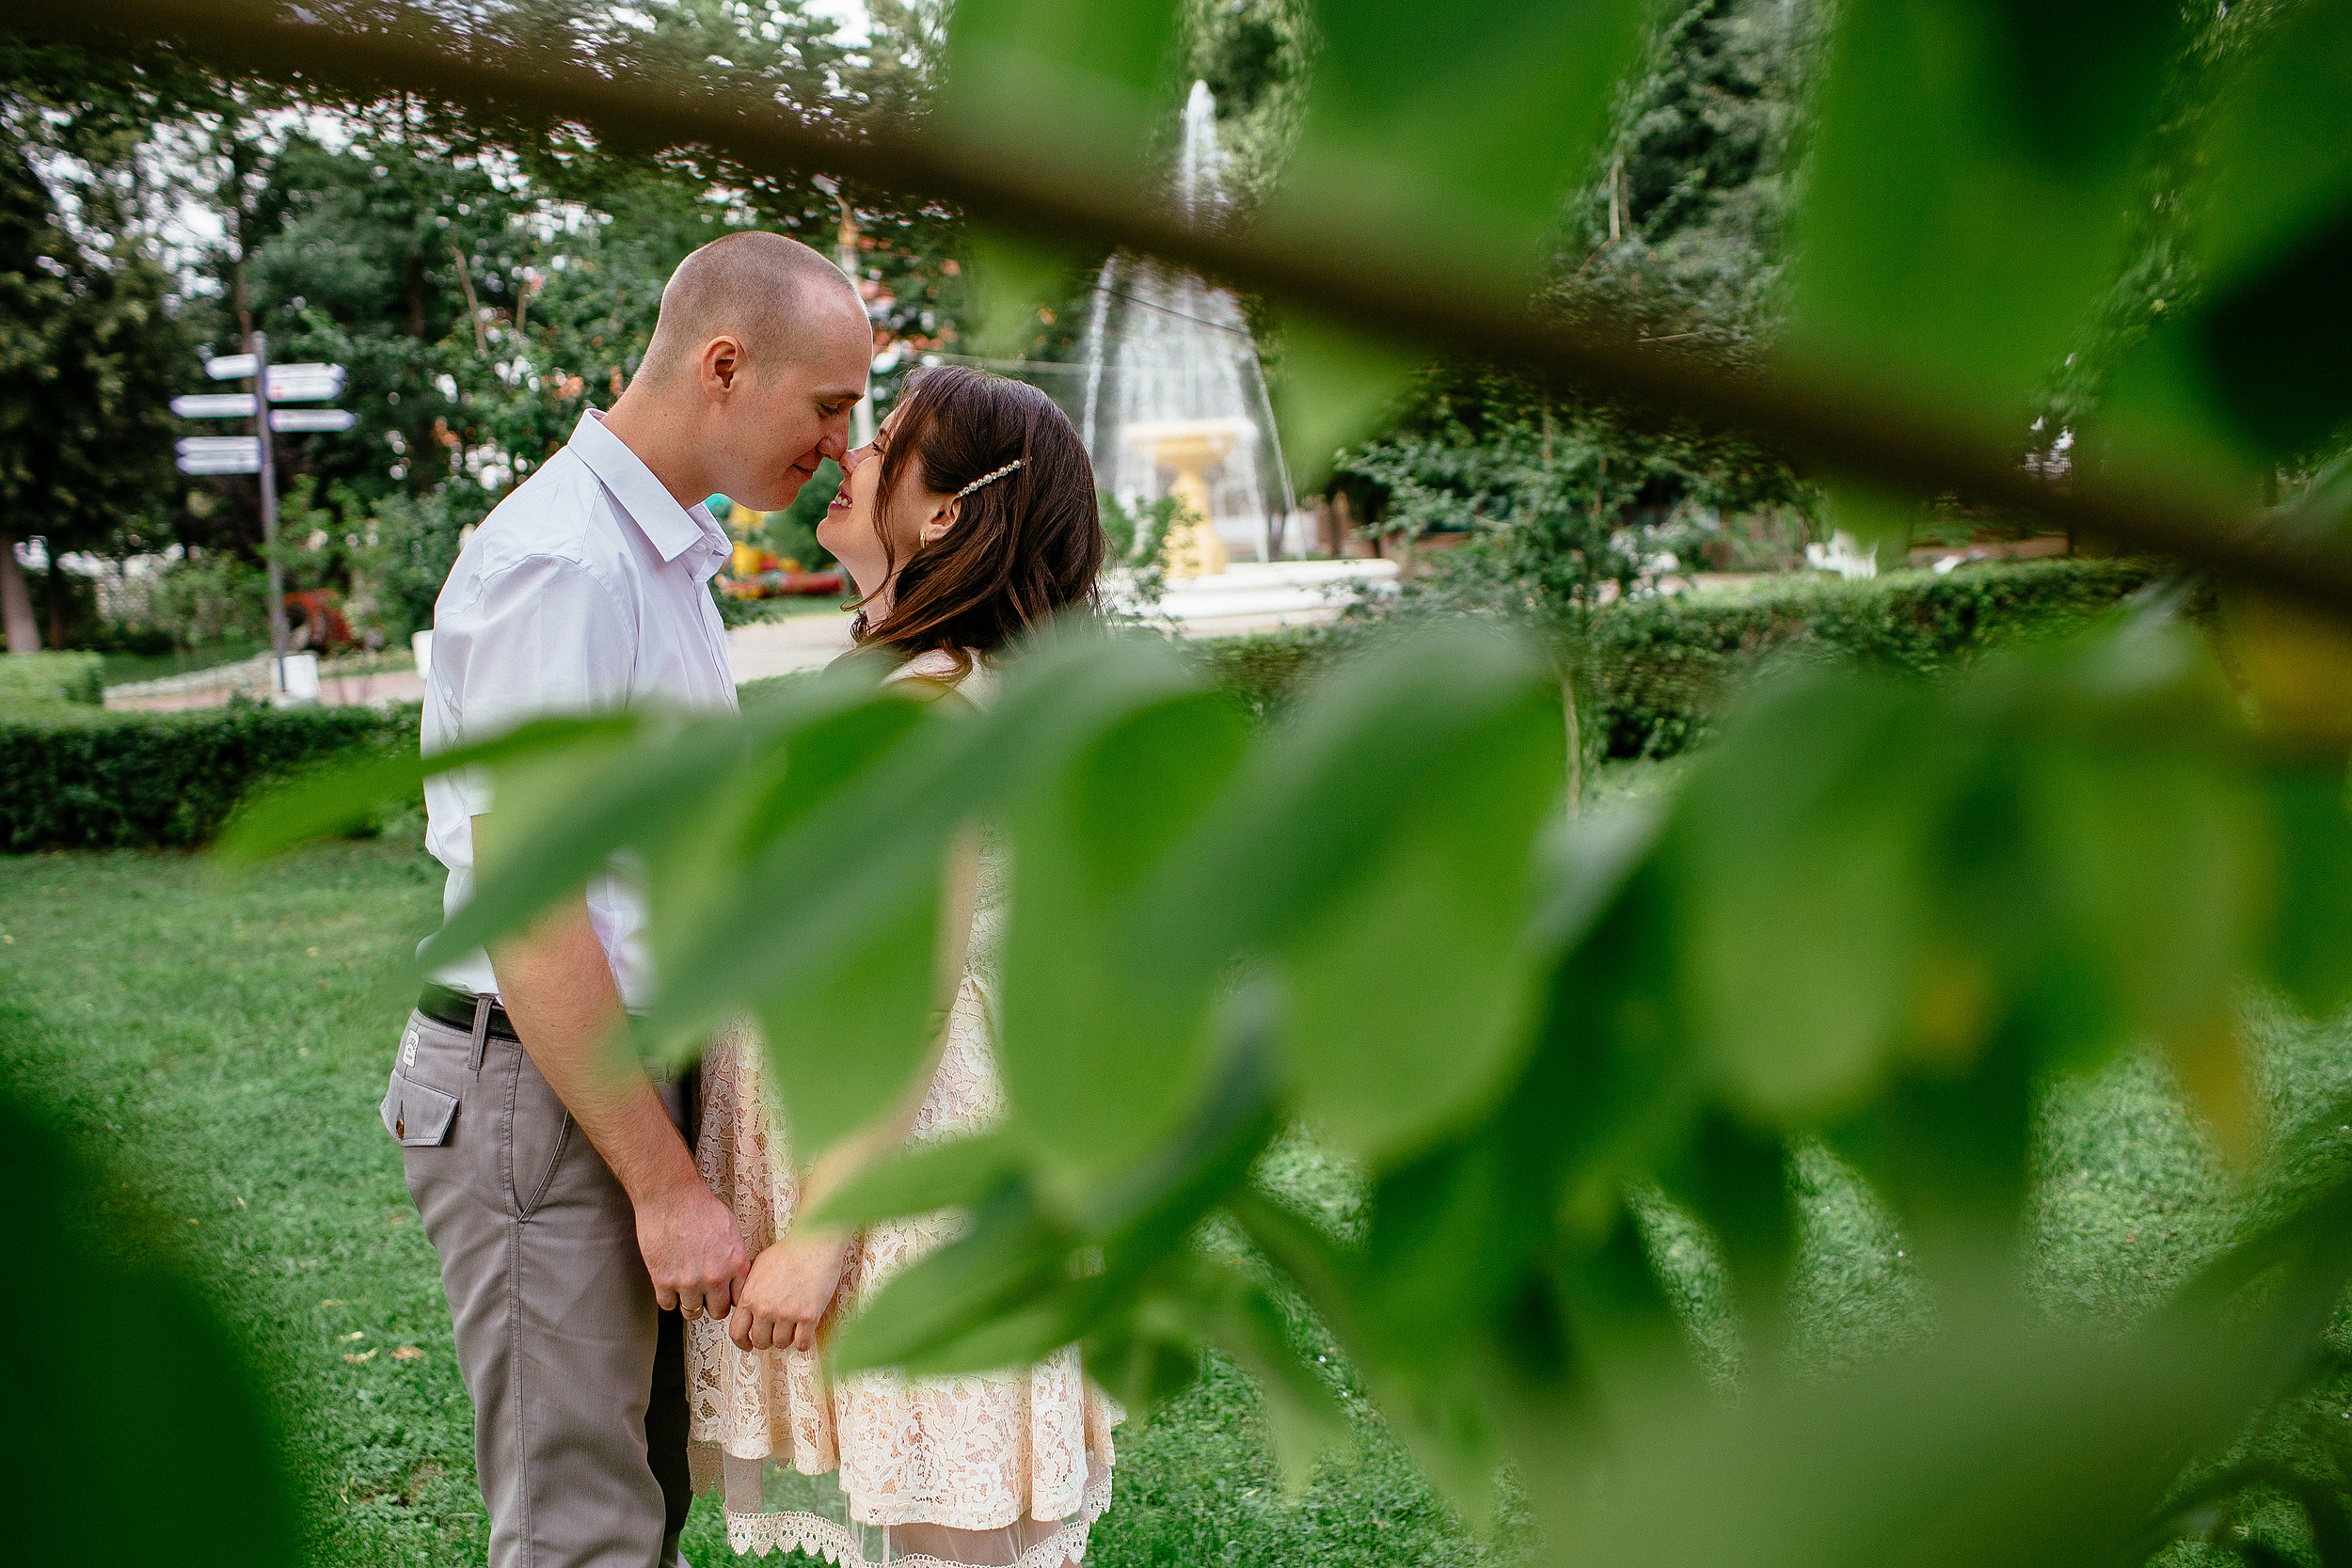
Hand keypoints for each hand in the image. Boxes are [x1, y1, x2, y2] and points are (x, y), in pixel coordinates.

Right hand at [636, 1180, 749, 1320]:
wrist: (670, 1196)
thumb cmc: (700, 1206)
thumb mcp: (731, 1229)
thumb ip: (736, 1256)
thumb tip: (738, 1273)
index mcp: (736, 1264)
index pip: (739, 1299)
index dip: (731, 1296)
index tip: (724, 1293)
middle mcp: (715, 1278)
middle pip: (718, 1311)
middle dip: (712, 1303)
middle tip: (705, 1294)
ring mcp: (689, 1282)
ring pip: (692, 1312)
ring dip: (690, 1302)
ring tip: (687, 1288)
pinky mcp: (664, 1281)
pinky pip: (668, 1305)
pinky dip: (668, 1297)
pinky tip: (670, 1284)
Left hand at [728, 1230, 852, 1353]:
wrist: (815, 1243)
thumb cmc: (788, 1251)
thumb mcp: (758, 1265)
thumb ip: (747, 1286)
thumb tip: (741, 1301)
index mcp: (749, 1297)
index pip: (737, 1333)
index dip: (742, 1342)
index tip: (749, 1344)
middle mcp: (764, 1308)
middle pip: (760, 1341)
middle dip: (767, 1340)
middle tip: (776, 1333)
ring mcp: (786, 1314)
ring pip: (781, 1344)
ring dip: (787, 1339)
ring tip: (793, 1328)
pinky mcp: (808, 1316)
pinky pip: (802, 1343)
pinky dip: (803, 1342)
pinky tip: (806, 1332)